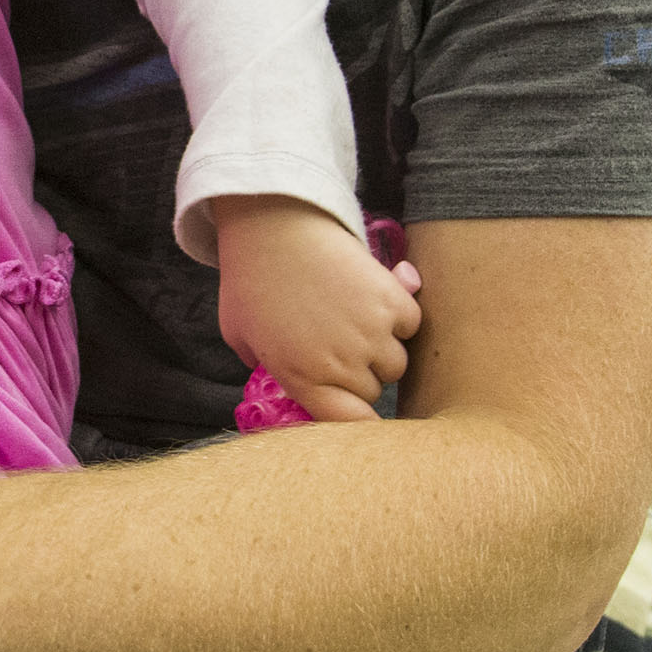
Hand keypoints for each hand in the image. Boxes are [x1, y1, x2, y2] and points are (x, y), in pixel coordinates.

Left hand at [213, 196, 421, 424]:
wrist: (274, 227)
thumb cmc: (250, 280)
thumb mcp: (240, 335)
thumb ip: (265, 367)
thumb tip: (289, 382)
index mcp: (303, 377)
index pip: (349, 424)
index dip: (358, 424)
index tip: (358, 416)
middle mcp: (342, 363)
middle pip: (373, 391)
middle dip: (360, 375)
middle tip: (337, 344)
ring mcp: (372, 333)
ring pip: (397, 362)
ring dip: (382, 348)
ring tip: (352, 319)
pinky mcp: (394, 301)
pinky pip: (411, 325)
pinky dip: (399, 316)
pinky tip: (372, 298)